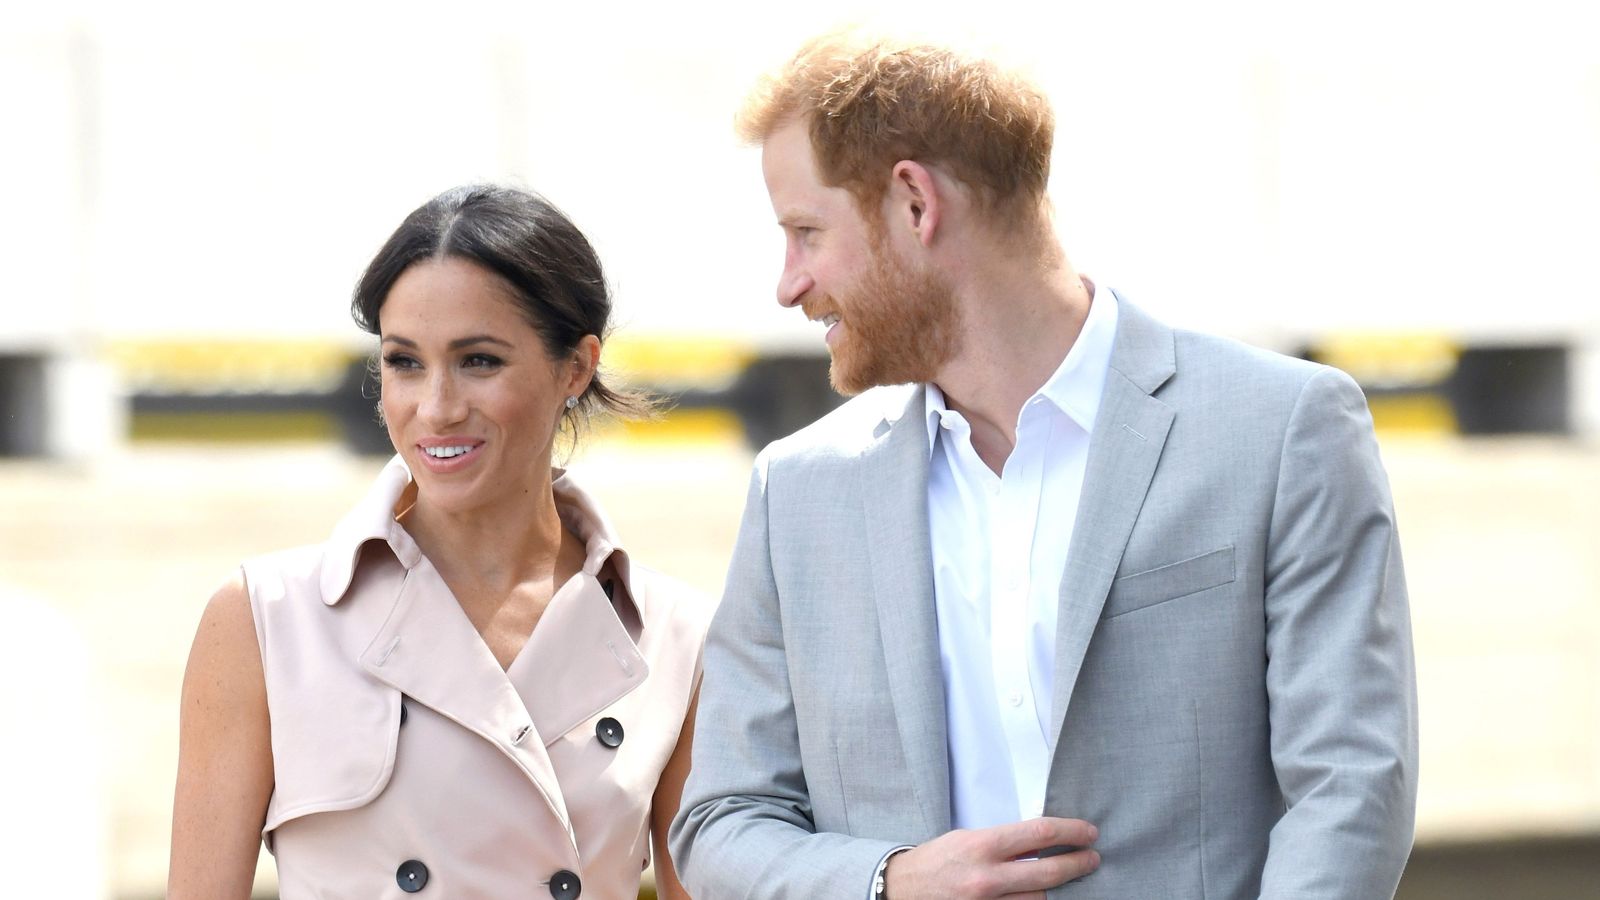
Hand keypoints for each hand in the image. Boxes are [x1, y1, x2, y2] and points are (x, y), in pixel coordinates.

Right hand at [884, 817, 1099, 898]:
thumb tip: (1044, 841)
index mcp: (982, 845)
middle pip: (1049, 872)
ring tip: (1077, 879)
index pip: (1039, 833)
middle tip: (1093, 858)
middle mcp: (987, 877)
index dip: (1071, 831)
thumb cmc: (938, 859)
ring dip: (1062, 889)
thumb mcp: (969, 838)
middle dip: (1078, 864)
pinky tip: (1049, 896)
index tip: (1088, 832)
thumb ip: (1005, 841)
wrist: (902, 890)